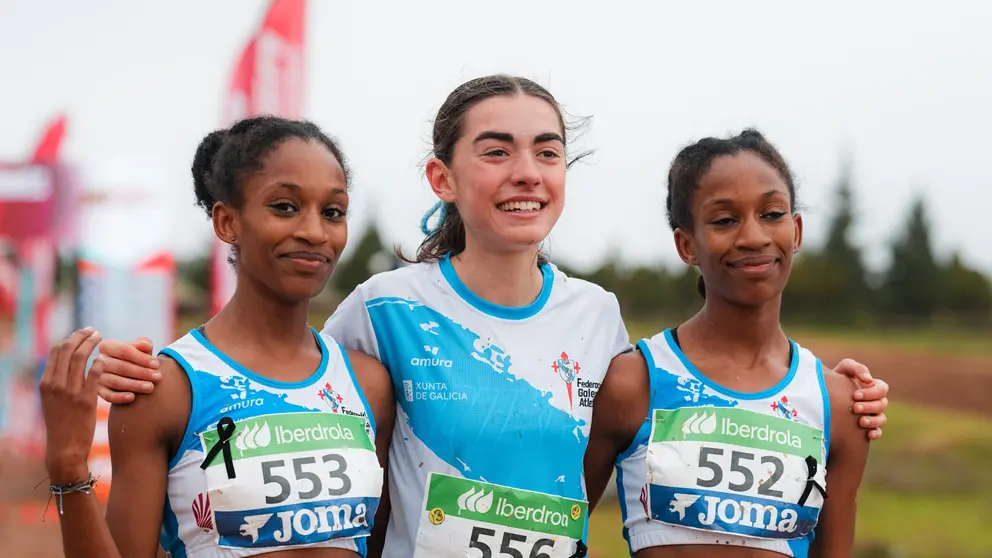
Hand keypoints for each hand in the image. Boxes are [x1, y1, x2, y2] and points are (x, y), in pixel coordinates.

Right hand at [39, 328, 104, 483]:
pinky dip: (100, 363)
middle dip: (81, 336)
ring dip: (92, 344)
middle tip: (93, 331)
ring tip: (101, 338)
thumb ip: (57, 383)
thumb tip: (65, 366)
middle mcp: (55, 385)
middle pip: (67, 350)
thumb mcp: (52, 401)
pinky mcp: (85, 400)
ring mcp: (70, 392)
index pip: (55, 352)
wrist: (65, 448)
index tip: (81, 333)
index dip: (69, 339)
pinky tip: (105, 359)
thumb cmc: (62, 424)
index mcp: (45, 383)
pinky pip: (94, 374)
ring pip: (80, 358)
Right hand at [96, 337, 160, 403]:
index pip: (125, 351)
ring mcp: (97, 377)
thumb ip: (142, 345)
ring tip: (150, 387)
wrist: (127, 374)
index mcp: (107, 346)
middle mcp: (99, 361)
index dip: (142, 358)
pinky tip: (132, 397)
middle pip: (121, 367)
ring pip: (116, 382)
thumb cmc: (135, 359)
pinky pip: (107, 395)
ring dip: (134, 385)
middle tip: (158, 377)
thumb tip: (147, 345)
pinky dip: (119, 397)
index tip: (157, 364)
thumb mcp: (138, 350)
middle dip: (142, 372)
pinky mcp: (98, 391)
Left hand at [833, 358, 888, 439]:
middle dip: (869, 407)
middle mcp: (875, 401)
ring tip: (861, 422)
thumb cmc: (836, 379)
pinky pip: (878, 432)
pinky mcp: (866, 428)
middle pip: (882, 405)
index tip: (855, 395)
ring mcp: (873, 415)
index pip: (882, 389)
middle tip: (855, 408)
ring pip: (882, 419)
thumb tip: (869, 379)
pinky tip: (869, 434)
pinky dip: (876, 433)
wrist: (822, 396)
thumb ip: (856, 368)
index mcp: (873, 387)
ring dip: (873, 421)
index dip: (872, 393)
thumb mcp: (844, 369)